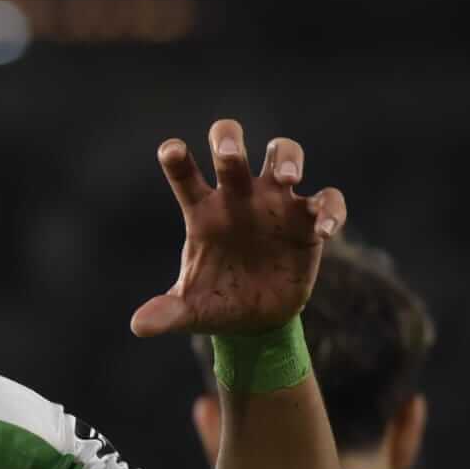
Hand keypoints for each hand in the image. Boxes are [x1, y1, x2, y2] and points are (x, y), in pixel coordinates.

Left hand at [131, 120, 346, 338]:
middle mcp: (239, 198)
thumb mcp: (189, 312)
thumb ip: (166, 313)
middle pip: (233, 151)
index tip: (170, 151)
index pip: (186, 177)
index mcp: (203, 213)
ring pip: (285, 155)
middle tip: (231, 155)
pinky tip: (324, 229)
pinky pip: (327, 200)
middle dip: (231, 143)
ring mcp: (276, 204)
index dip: (178, 160)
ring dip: (288, 158)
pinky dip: (331, 209)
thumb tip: (139, 326)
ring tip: (287, 177)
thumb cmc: (216, 304)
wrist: (254, 322)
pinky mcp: (309, 222)